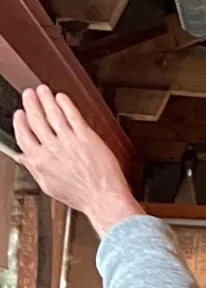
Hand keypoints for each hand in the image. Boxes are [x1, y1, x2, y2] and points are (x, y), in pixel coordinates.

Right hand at [11, 86, 140, 235]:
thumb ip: (33, 168)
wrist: (102, 197)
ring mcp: (68, 141)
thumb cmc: (80, 195)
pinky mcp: (86, 137)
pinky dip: (65, 104)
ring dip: (46, 99)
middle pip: (36, 120)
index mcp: (40, 161)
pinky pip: (72, 116)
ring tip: (42, 90)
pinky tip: (62, 98)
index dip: (20, 122)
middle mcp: (51, 149)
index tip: (20, 113)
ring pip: (52, 114)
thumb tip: (21, 157)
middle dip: (31, 104)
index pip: (23, 135)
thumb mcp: (49, 185)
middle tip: (29, 94)